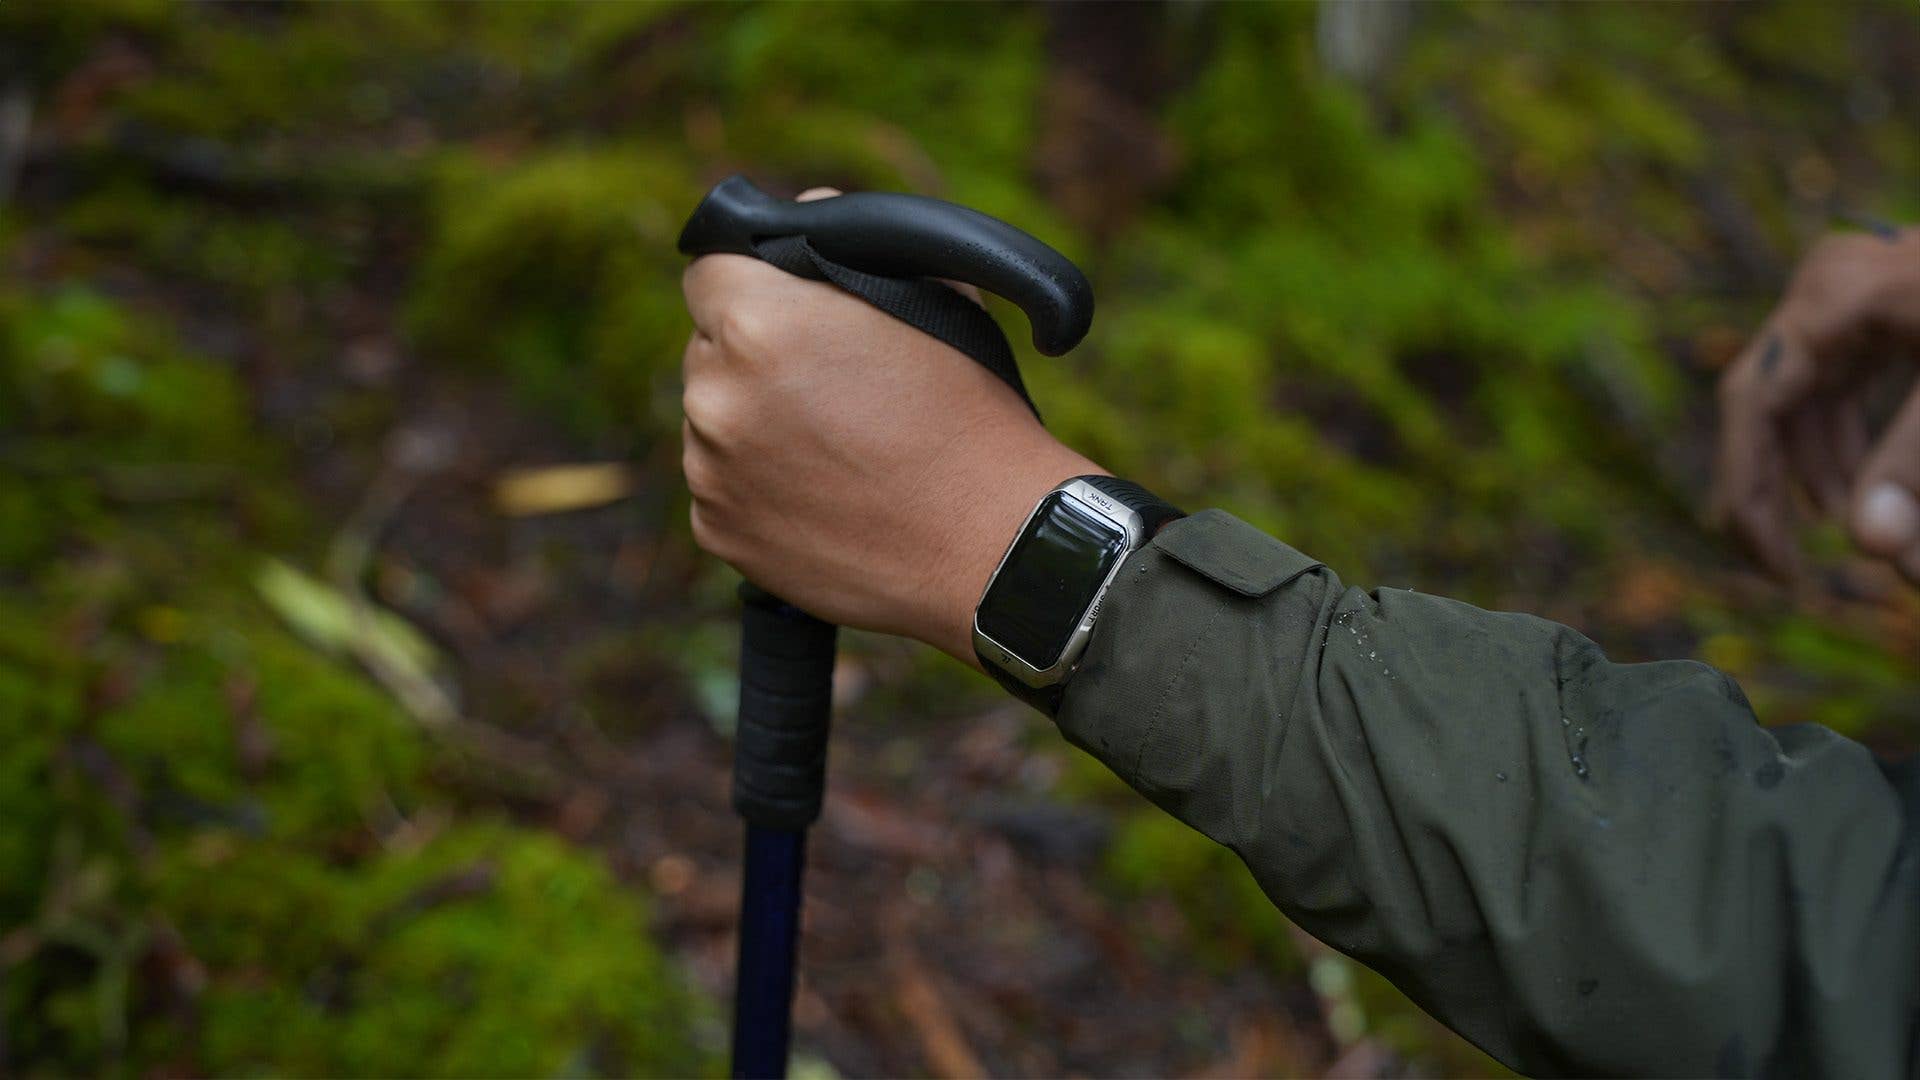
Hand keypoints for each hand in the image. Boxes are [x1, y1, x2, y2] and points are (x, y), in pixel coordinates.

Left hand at [680, 188, 1101, 662]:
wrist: (993, 544)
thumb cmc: (973, 414)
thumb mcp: (930, 296)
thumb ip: (846, 245)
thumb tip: (798, 217)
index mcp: (758, 321)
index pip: (708, 271)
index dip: (748, 283)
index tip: (783, 307)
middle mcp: (716, 393)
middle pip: (707, 350)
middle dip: (752, 358)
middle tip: (827, 387)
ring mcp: (710, 469)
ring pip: (712, 422)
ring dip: (753, 425)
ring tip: (836, 450)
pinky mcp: (716, 531)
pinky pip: (722, 488)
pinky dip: (759, 489)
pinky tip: (826, 496)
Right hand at [1714, 227, 1919, 584]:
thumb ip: (1919, 463)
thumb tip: (1871, 550)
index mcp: (1835, 297)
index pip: (1754, 406)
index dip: (1751, 493)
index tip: (1781, 571)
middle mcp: (1829, 287)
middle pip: (1767, 403)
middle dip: (1776, 487)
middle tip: (1789, 566)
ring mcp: (1856, 290)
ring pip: (1803, 396)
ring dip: (1822, 467)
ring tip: (1858, 525)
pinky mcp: (1886, 302)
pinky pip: (1841, 378)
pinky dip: (1851, 434)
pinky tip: (1871, 479)